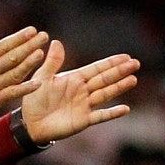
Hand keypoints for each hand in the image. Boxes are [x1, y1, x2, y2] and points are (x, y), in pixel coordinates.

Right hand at [0, 21, 47, 125]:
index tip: (32, 30)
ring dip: (29, 62)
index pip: (3, 45)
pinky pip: (12, 93)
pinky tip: (38, 82)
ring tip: (41, 53)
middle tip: (44, 36)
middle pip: (12, 56)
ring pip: (15, 72)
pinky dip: (25, 88)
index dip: (19, 37)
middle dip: (29, 45)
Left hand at [19, 40, 139, 144]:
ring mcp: (84, 105)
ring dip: (119, 87)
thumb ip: (52, 62)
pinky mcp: (83, 120)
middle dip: (120, 71)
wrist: (29, 122)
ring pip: (105, 94)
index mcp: (74, 79)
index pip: (96, 69)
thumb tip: (57, 42)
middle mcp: (83, 91)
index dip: (111, 63)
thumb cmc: (34, 99)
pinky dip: (112, 113)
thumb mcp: (42, 77)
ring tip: (133, 79)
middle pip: (105, 79)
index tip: (126, 56)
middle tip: (135, 64)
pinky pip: (100, 116)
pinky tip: (125, 109)